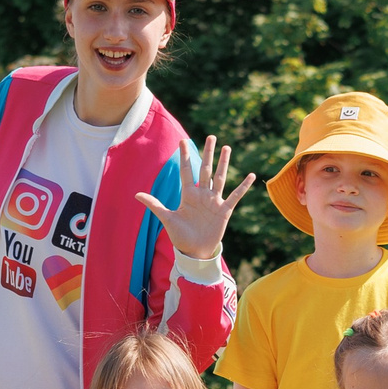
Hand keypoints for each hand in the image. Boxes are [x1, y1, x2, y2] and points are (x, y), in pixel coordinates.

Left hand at [134, 136, 253, 262]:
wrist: (194, 252)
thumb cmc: (180, 236)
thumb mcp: (167, 218)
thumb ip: (155, 204)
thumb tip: (136, 195)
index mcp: (188, 195)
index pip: (187, 171)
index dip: (185, 156)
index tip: (183, 141)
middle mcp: (202, 195)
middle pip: (205, 169)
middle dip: (208, 153)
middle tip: (211, 136)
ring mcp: (214, 201)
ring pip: (220, 178)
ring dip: (223, 163)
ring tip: (227, 148)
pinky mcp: (224, 211)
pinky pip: (235, 196)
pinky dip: (243, 186)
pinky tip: (250, 176)